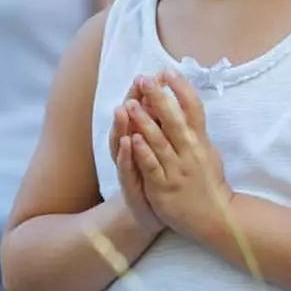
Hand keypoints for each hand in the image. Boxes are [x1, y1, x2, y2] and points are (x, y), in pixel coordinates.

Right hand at [109, 78, 163, 236]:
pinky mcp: (130, 185)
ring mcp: (128, 167)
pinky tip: (128, 142)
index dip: (142, 94)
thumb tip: (168, 98)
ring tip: (122, 109)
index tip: (150, 75)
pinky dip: (127, 155)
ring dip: (122, 125)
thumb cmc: (157, 177)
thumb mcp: (162, 149)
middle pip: (127, 122)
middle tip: (135, 85)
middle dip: (131, 103)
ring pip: (122, 142)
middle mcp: (130, 149)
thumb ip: (161, 125)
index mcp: (140, 139)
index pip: (139, 111)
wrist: (150, 214)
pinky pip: (126, 168)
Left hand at [124, 69, 233, 241]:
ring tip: (131, 104)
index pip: (193, 108)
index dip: (181, 88)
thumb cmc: (208, 181)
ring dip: (145, 122)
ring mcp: (177, 170)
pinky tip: (132, 139)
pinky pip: (153, 167)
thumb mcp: (208, 151)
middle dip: (158, 98)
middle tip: (144, 78)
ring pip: (160, 142)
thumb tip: (188, 104)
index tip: (168, 71)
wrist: (217, 217)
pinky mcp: (164, 188)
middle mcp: (190, 152)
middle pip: (174, 120)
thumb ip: (196, 130)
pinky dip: (143, 153)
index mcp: (200, 141)